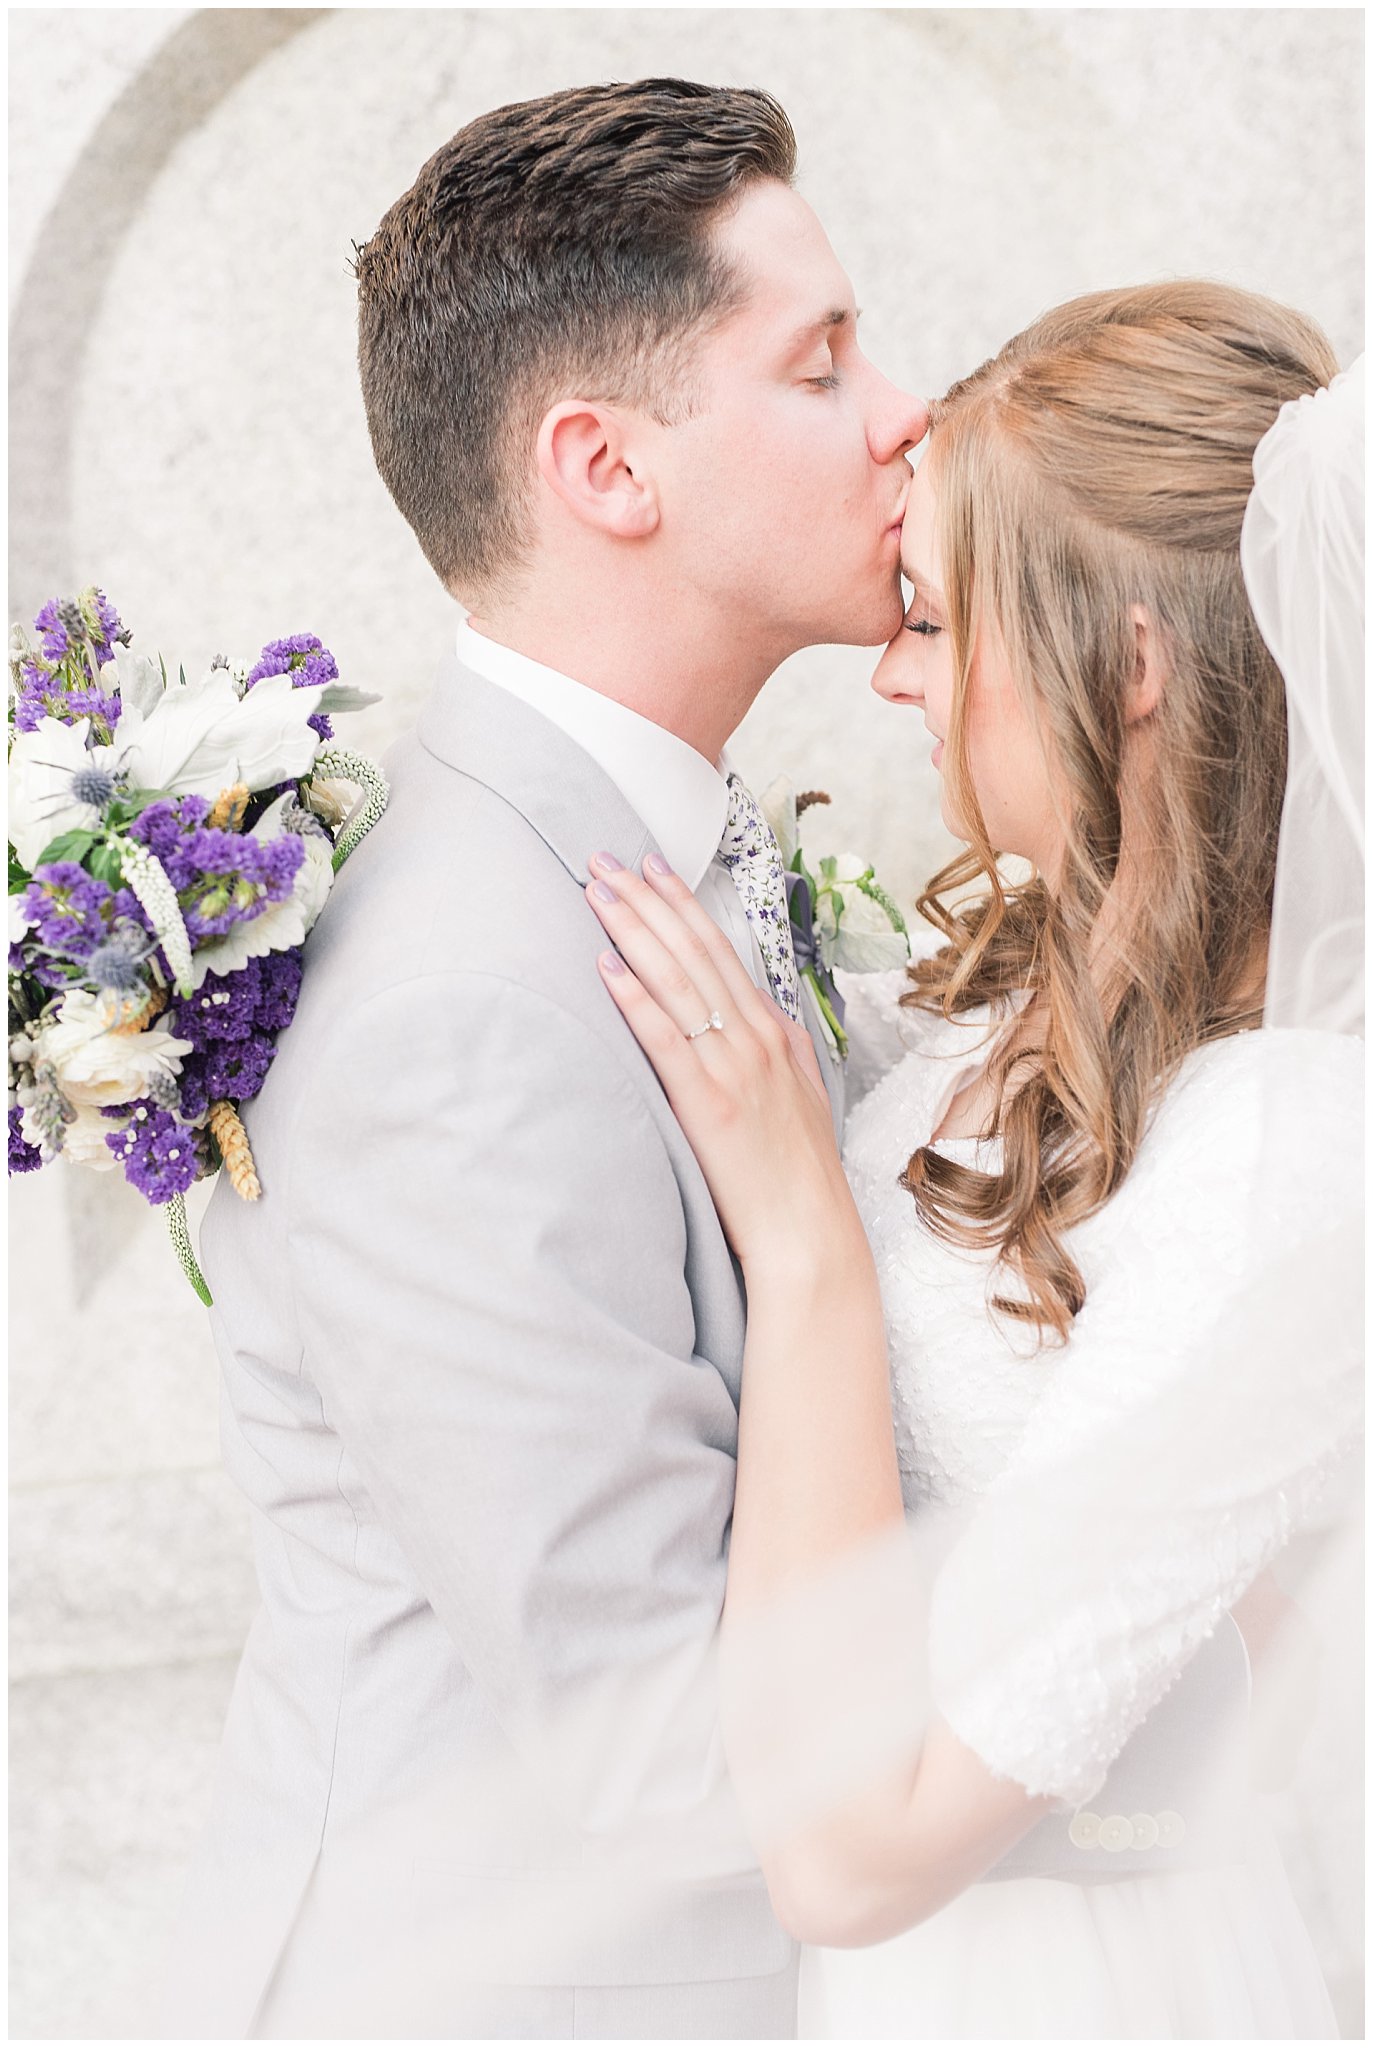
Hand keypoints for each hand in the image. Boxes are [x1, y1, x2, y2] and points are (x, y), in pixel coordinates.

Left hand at [585, 850, 848, 1270]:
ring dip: (634, 930)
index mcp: (776, 1032)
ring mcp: (734, 1066)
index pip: (721, 951)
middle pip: (694, 951)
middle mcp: (756, 1038)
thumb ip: (775, 1048)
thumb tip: (754, 1012)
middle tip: (604, 858)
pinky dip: (636, 998)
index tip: (651, 866)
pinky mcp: (709, 1103)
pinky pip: (666, 1038)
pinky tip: (607, 966)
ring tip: (597, 892)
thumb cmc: (797, 1173)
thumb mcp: (800, 1094)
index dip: (681, 905)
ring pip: (678, 981)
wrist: (809, 1232)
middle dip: (646, 899)